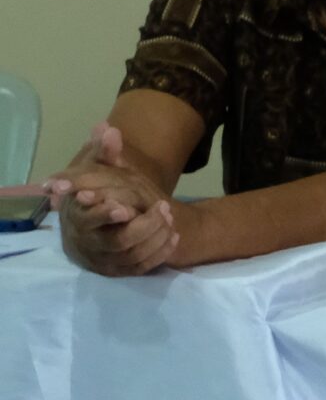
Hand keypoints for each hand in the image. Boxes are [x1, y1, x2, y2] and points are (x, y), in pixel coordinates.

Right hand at [48, 124, 185, 276]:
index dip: (105, 214)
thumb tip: (107, 127)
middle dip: (144, 225)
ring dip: (156, 237)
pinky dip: (161, 253)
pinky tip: (175, 237)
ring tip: (171, 219)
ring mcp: (103, 260)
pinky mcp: (118, 271)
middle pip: (116, 241)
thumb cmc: (95, 194)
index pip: (87, 219)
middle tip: (164, 207)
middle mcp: (86, 243)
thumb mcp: (98, 172)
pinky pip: (142, 268)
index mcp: (76, 218)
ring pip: (133, 255)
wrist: (92, 229)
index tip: (126, 208)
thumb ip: (103, 152)